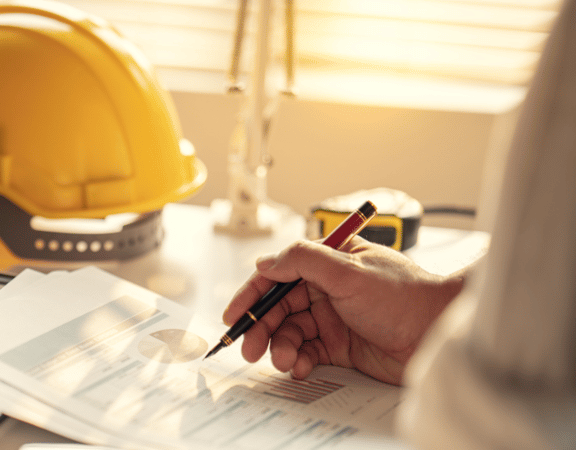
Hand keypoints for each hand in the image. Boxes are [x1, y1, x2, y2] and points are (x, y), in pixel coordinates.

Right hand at [223, 236, 463, 384]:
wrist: (439, 333)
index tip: (234, 315)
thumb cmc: (406, 295)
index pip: (278, 275)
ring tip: (285, 361)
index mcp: (326, 262)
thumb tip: (266, 262)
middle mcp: (326, 289)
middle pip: (278, 308)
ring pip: (290, 333)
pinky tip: (301, 367)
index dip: (252, 295)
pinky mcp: (340, 347)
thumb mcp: (349, 270)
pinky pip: (307, 353)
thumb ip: (303, 260)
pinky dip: (299, 361)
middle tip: (249, 347)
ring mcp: (332, 318)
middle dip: (261, 328)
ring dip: (281, 347)